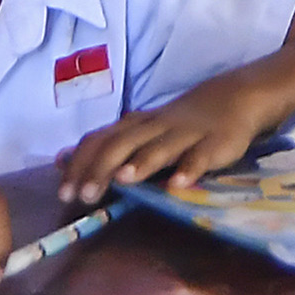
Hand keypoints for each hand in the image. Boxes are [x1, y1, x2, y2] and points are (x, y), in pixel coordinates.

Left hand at [56, 66, 294, 203]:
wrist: (233, 97)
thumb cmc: (178, 123)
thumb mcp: (139, 130)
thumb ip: (105, 146)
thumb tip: (60, 161)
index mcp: (135, 125)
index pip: (100, 140)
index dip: (80, 163)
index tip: (63, 190)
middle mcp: (155, 127)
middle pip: (123, 144)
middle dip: (102, 168)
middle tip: (84, 196)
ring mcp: (186, 134)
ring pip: (160, 146)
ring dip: (142, 162)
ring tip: (124, 179)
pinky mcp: (215, 143)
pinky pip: (201, 156)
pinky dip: (189, 168)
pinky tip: (178, 184)